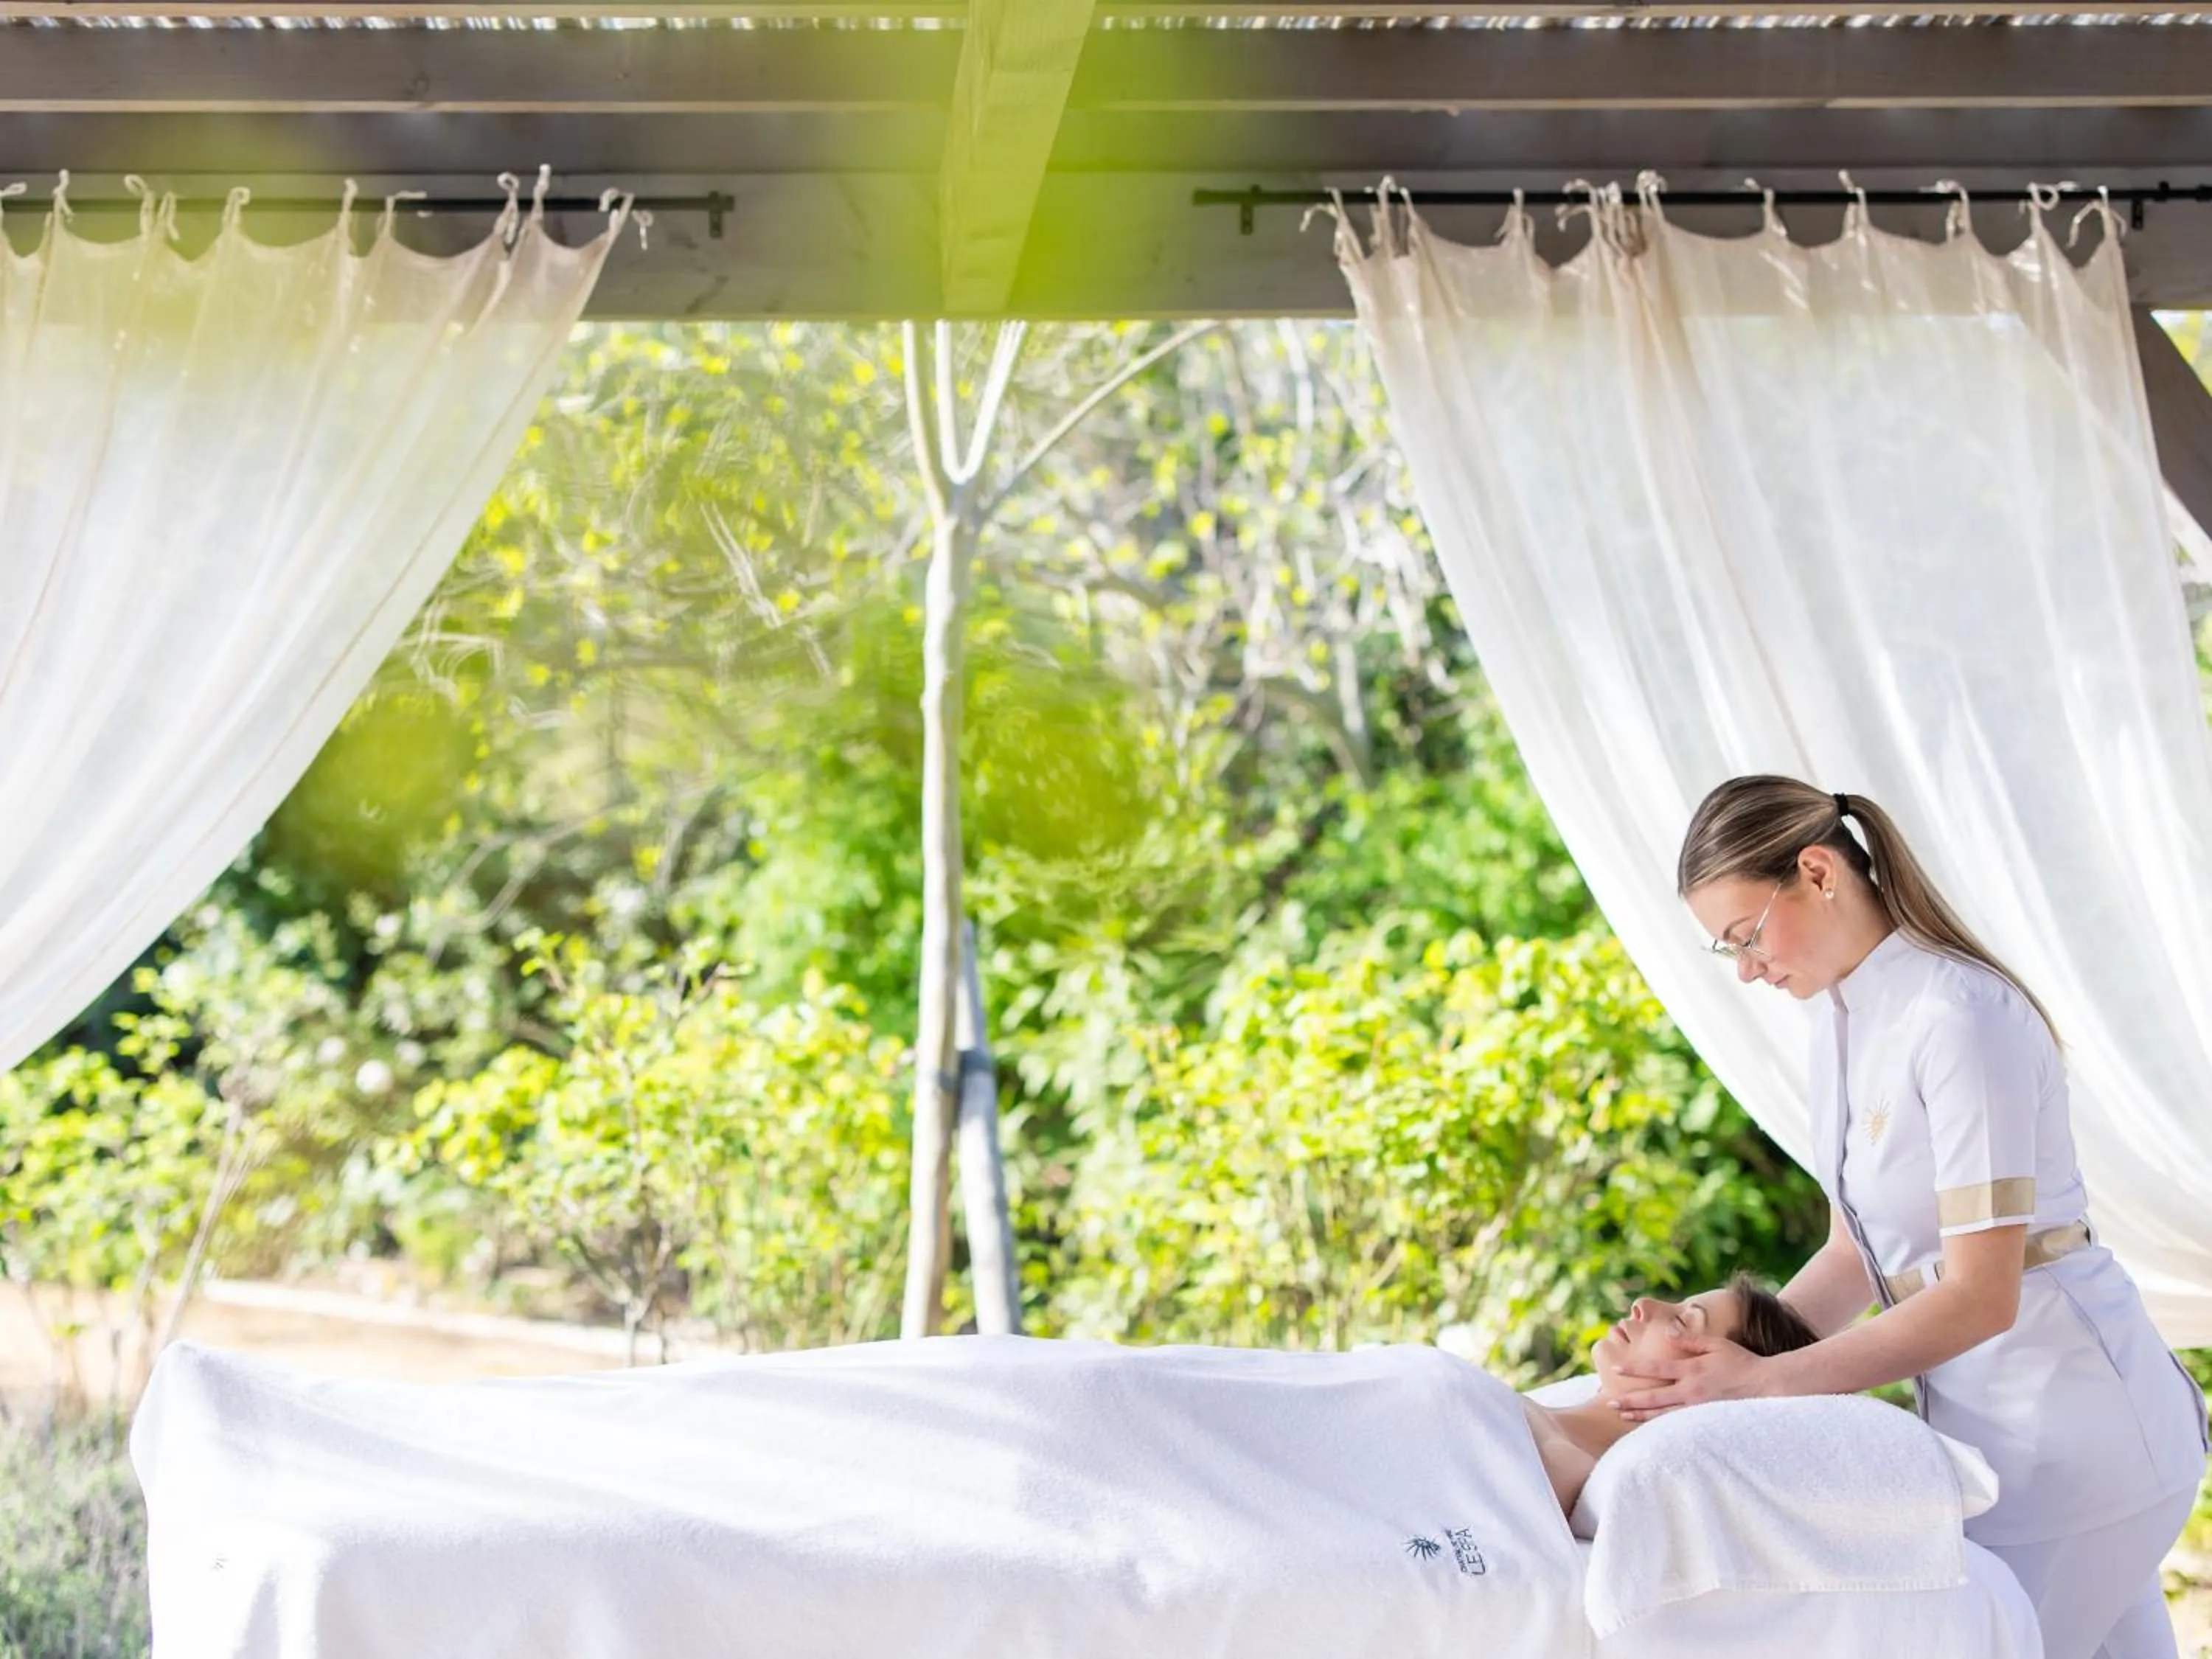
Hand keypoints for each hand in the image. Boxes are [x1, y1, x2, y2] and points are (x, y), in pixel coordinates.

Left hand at [1608, 1337, 1770, 1422]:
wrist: (1767, 1386)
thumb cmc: (1741, 1362)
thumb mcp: (1716, 1344)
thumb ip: (1690, 1340)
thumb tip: (1667, 1331)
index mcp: (1692, 1370)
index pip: (1657, 1368)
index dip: (1635, 1368)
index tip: (1616, 1367)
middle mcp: (1692, 1391)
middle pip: (1654, 1398)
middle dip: (1630, 1400)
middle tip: (1609, 1401)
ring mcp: (1698, 1409)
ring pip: (1663, 1415)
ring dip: (1641, 1416)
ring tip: (1622, 1415)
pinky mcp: (1706, 1421)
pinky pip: (1679, 1425)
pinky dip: (1661, 1427)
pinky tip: (1649, 1429)